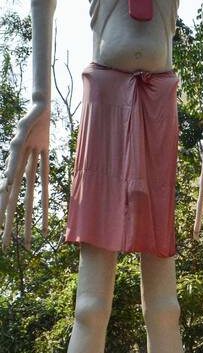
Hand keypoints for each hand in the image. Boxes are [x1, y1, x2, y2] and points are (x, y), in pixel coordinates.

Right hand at [0, 100, 50, 249]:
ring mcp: (29, 167)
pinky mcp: (41, 160)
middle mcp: (18, 169)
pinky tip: (47, 218)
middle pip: (15, 201)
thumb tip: (8, 176)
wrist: (40, 106)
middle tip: (6, 246)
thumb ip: (17, 150)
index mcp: (12, 165)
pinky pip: (45, 183)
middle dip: (11, 223)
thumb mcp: (22, 132)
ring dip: (29, 219)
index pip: (6, 192)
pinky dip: (46, 201)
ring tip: (29, 240)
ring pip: (29, 197)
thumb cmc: (29, 117)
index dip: (2, 210)